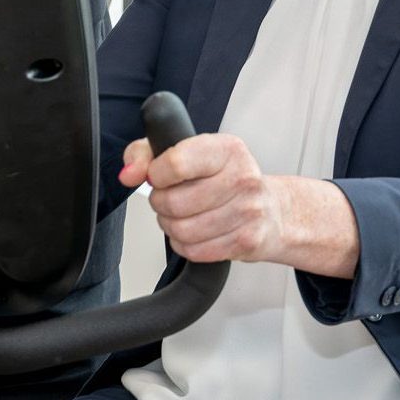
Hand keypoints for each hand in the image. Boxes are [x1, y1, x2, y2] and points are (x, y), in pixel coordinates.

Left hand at [120, 133, 358, 276]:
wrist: (271, 211)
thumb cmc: (224, 178)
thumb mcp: (187, 151)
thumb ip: (146, 154)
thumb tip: (129, 174)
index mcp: (227, 149)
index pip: (175, 163)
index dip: (156, 174)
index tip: (159, 176)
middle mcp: (243, 177)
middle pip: (173, 201)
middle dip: (161, 203)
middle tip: (170, 199)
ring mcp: (248, 211)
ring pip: (181, 229)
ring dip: (171, 225)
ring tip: (182, 216)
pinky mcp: (247, 242)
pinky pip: (194, 251)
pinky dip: (185, 244)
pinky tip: (195, 232)